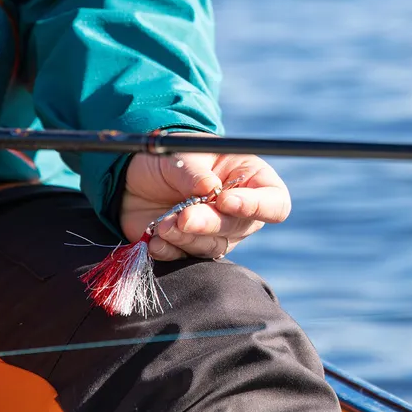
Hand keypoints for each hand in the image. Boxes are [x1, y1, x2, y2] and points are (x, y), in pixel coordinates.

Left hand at [119, 139, 290, 259]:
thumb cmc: (172, 157)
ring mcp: (217, 233)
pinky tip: (154, 239)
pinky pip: (186, 258)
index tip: (225, 200)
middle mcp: (240, 211)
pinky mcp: (191, 248)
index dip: (256, 206)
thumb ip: (194, 172)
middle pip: (240, 228)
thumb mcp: (182, 153)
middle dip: (210, 223)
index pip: (274, 203)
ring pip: (213, 246)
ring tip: (162, 224)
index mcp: (252, 180)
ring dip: (187, 237)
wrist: (137, 176)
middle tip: (184, 217)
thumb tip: (210, 189)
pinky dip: (169, 250)